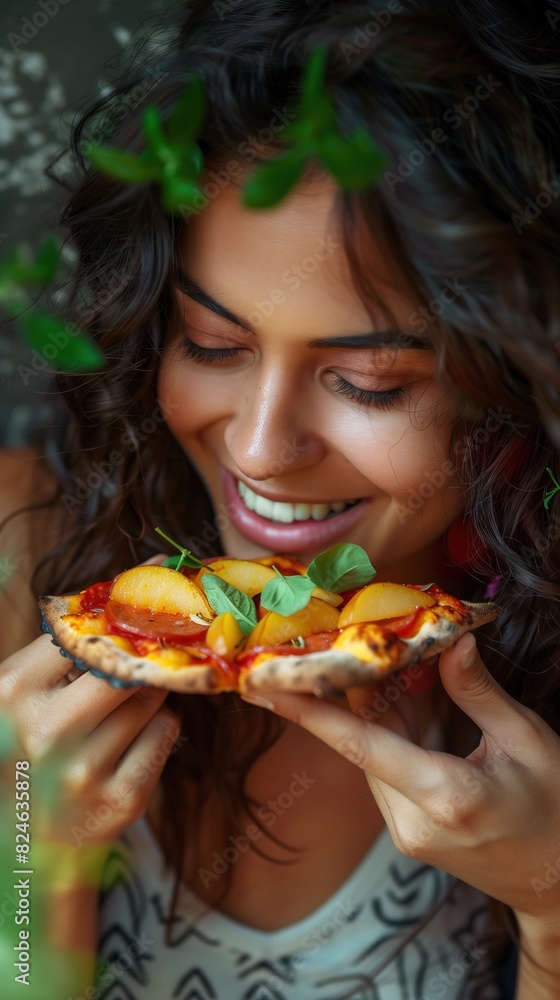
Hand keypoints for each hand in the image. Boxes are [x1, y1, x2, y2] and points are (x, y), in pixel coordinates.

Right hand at [0, 554, 180, 849]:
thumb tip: (122, 593)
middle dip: (140, 655)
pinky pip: (165, 733)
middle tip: (149, 649)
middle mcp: (45, 730)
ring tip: (120, 712)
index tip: (146, 582)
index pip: (82, 632)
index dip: (117, 608)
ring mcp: (84, 770)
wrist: (20, 855)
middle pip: (124, 662)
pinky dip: (157, 729)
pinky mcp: (121, 801)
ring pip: (151, 696)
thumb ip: (55, 657)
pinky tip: (129, 744)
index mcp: (10, 694)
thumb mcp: (15, 702)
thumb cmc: (20, 761)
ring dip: (148, 695)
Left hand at [241, 632, 559, 934]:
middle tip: (340, 637)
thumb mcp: (527, 740)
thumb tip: (449, 640)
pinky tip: (406, 695)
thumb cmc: (557, 809)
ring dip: (375, 706)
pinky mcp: (407, 834)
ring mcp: (406, 834)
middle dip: (352, 688)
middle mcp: (412, 822)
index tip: (264, 687)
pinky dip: (391, 731)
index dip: (307, 712)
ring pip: (371, 754)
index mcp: (446, 797)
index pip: (359, 745)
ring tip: (383, 658)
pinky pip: (386, 770)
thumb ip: (477, 692)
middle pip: (363, 741)